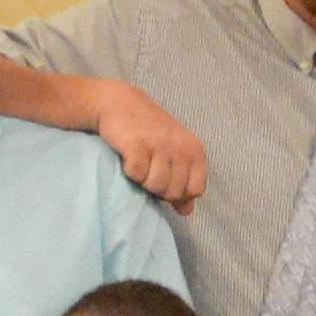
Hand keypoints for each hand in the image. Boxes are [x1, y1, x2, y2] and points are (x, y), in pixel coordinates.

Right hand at [78, 81, 205, 208]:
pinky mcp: (137, 145)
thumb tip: (187, 211)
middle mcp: (181, 147)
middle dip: (158, 188)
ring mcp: (160, 145)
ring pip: (155, 186)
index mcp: (195, 150)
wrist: (120, 104)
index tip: (166, 179)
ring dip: (143, 180)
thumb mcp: (173, 154)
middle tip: (148, 168)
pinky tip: (128, 157)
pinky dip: (130, 171)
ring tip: (139, 163)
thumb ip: (183, 182)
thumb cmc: (148, 132)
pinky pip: (136, 175)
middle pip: (173, 192)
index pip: (196, 190)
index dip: (179, 192)